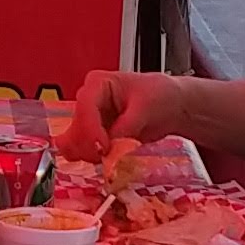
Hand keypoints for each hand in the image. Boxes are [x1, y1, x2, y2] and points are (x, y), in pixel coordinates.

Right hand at [57, 70, 177, 160]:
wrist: (169, 105)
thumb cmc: (158, 96)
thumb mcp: (146, 108)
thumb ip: (126, 127)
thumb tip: (111, 149)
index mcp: (98, 83)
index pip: (85, 106)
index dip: (90, 129)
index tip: (103, 148)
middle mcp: (88, 101)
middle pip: (76, 127)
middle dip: (89, 146)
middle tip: (108, 157)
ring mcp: (89, 120)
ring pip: (75, 142)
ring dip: (89, 154)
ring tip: (111, 159)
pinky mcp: (92, 138)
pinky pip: (81, 151)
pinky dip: (91, 158)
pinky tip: (104, 161)